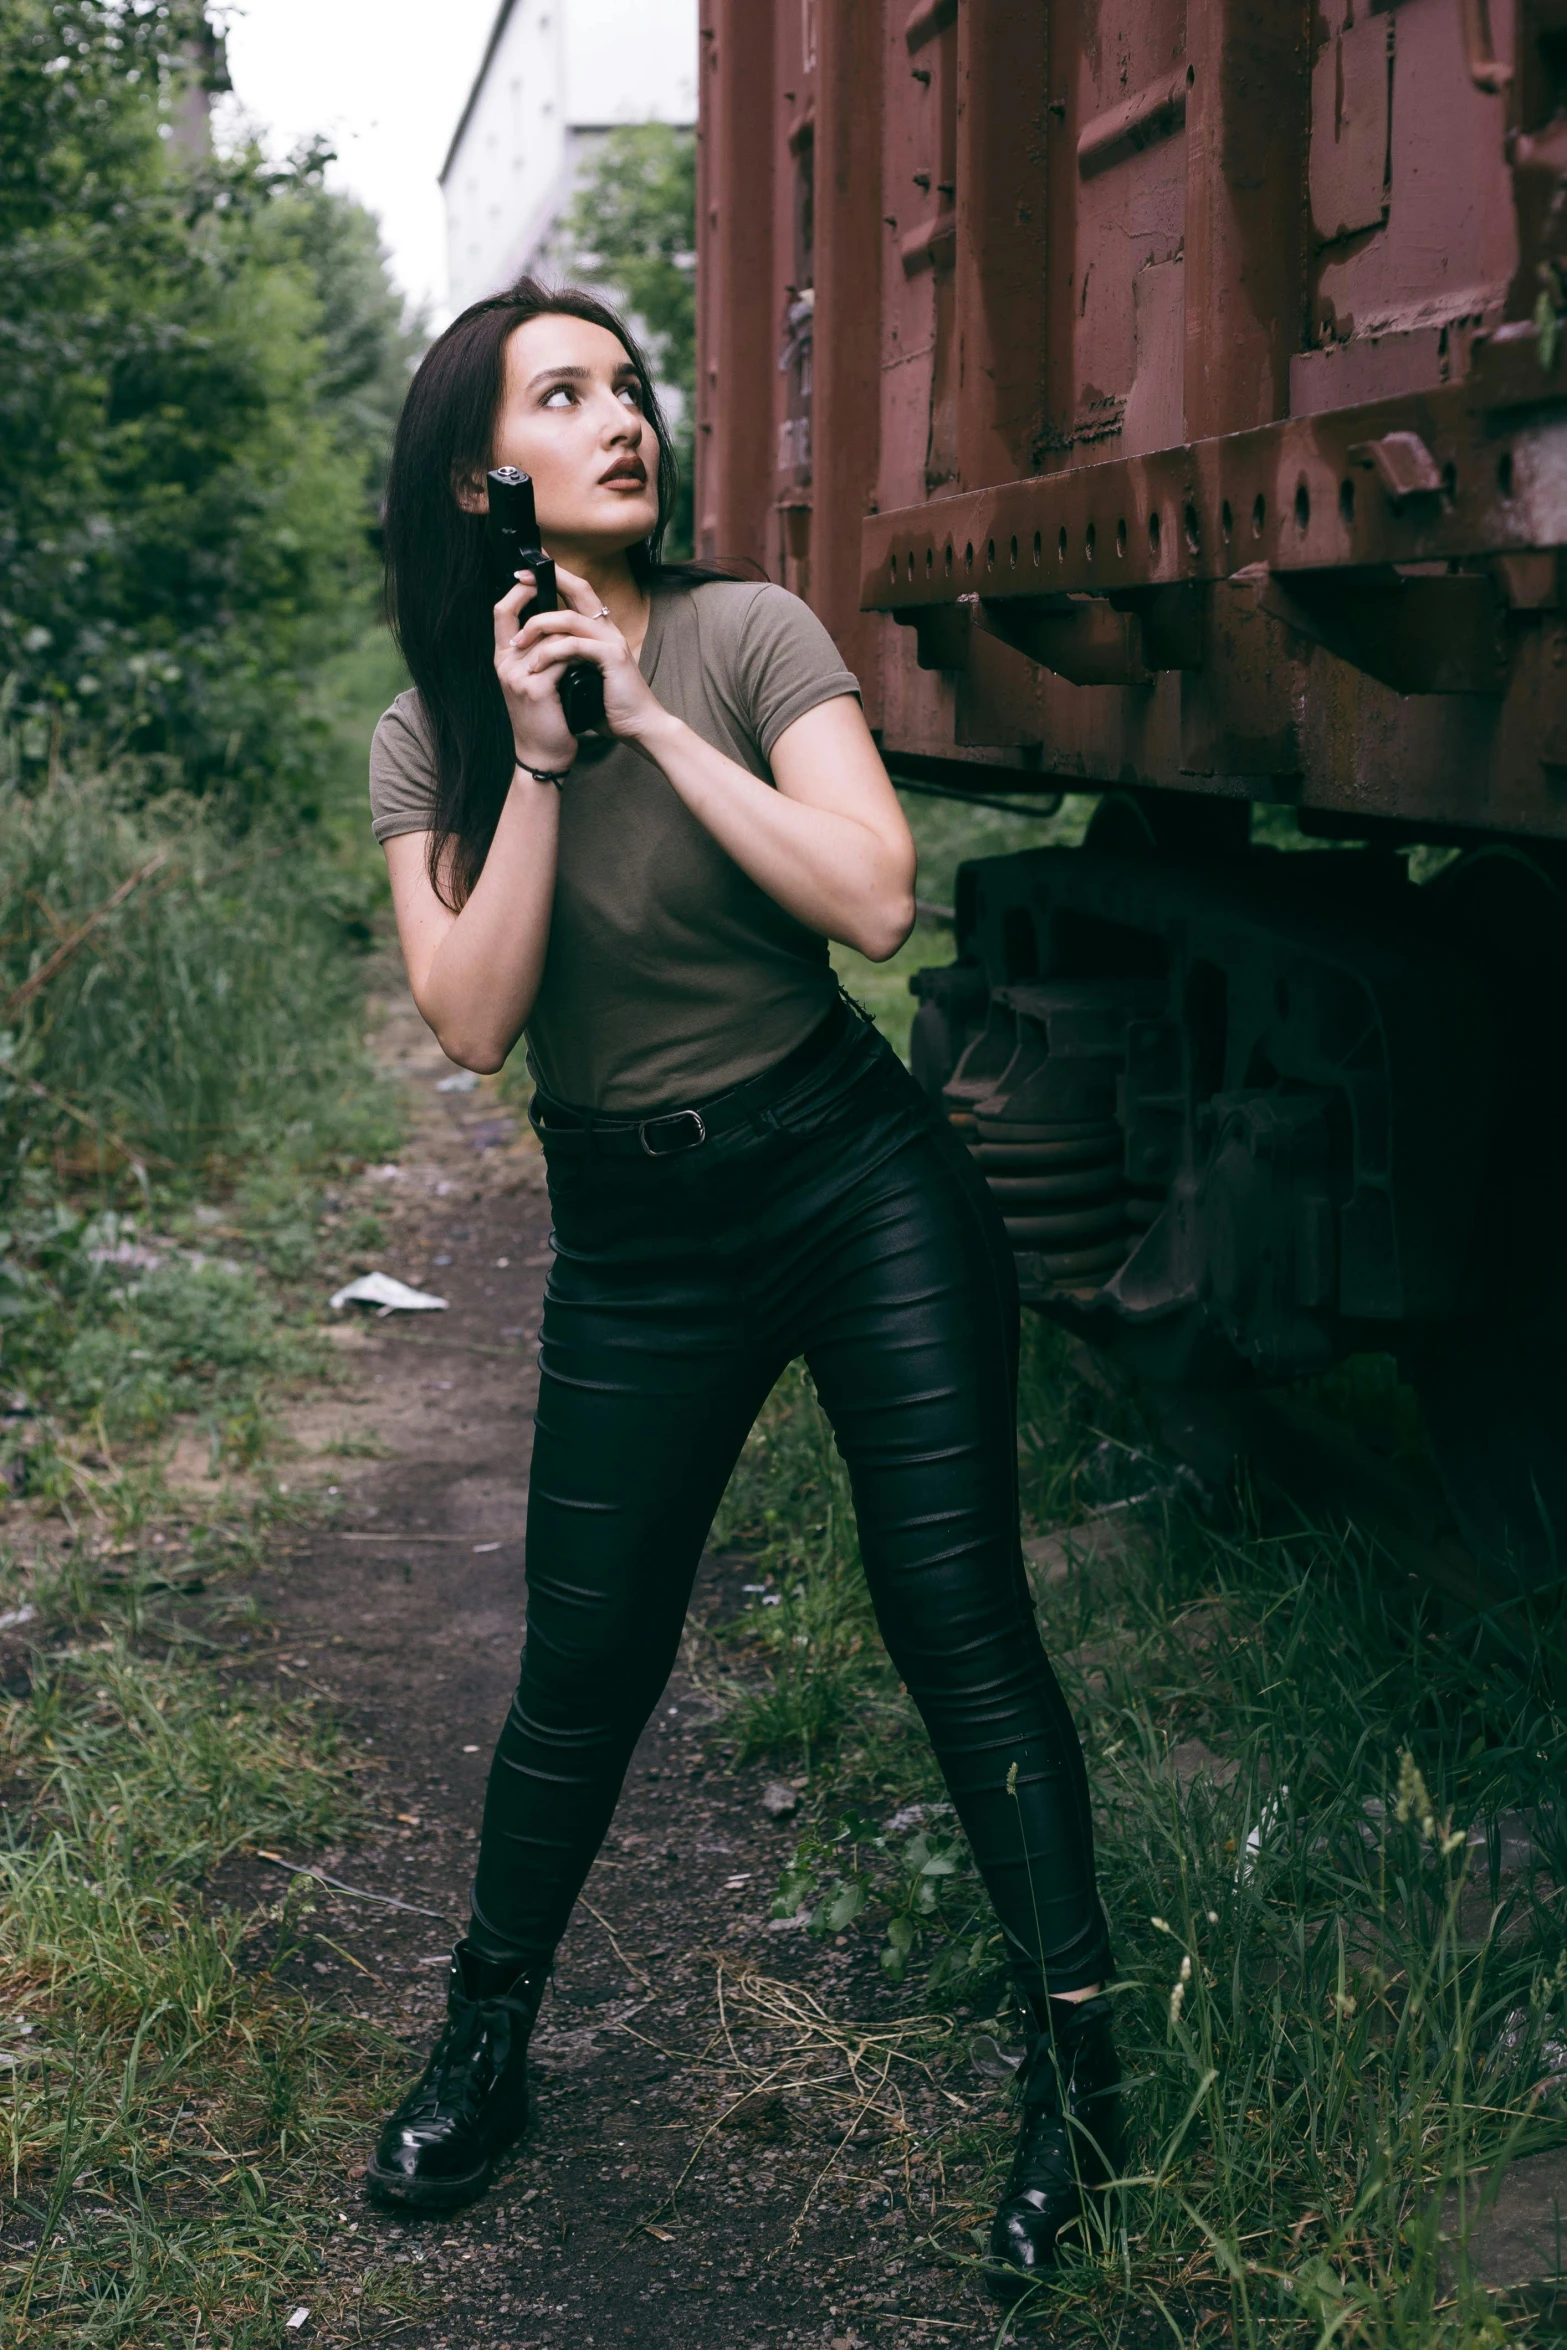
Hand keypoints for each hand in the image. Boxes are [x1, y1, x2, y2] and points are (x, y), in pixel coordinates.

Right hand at [494, 572, 576, 773]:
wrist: (544, 756)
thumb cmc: (546, 717)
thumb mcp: (536, 680)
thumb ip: (538, 653)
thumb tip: (556, 622)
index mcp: (503, 658)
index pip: (501, 611)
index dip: (518, 590)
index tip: (537, 577)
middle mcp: (504, 663)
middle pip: (522, 616)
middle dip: (546, 601)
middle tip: (569, 594)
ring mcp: (517, 676)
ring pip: (549, 636)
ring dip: (572, 636)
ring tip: (587, 641)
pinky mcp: (535, 689)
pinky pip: (561, 658)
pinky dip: (578, 658)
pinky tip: (589, 666)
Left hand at [511, 565, 660, 742]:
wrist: (638, 727)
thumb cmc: (609, 705)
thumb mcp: (582, 675)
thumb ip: (566, 658)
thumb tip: (535, 653)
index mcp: (599, 630)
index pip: (577, 592)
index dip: (555, 577)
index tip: (526, 574)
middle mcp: (607, 629)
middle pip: (579, 589)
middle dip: (549, 578)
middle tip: (520, 576)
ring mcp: (611, 641)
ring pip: (569, 618)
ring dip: (538, 625)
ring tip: (517, 643)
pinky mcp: (612, 657)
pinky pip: (575, 645)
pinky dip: (551, 653)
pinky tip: (536, 666)